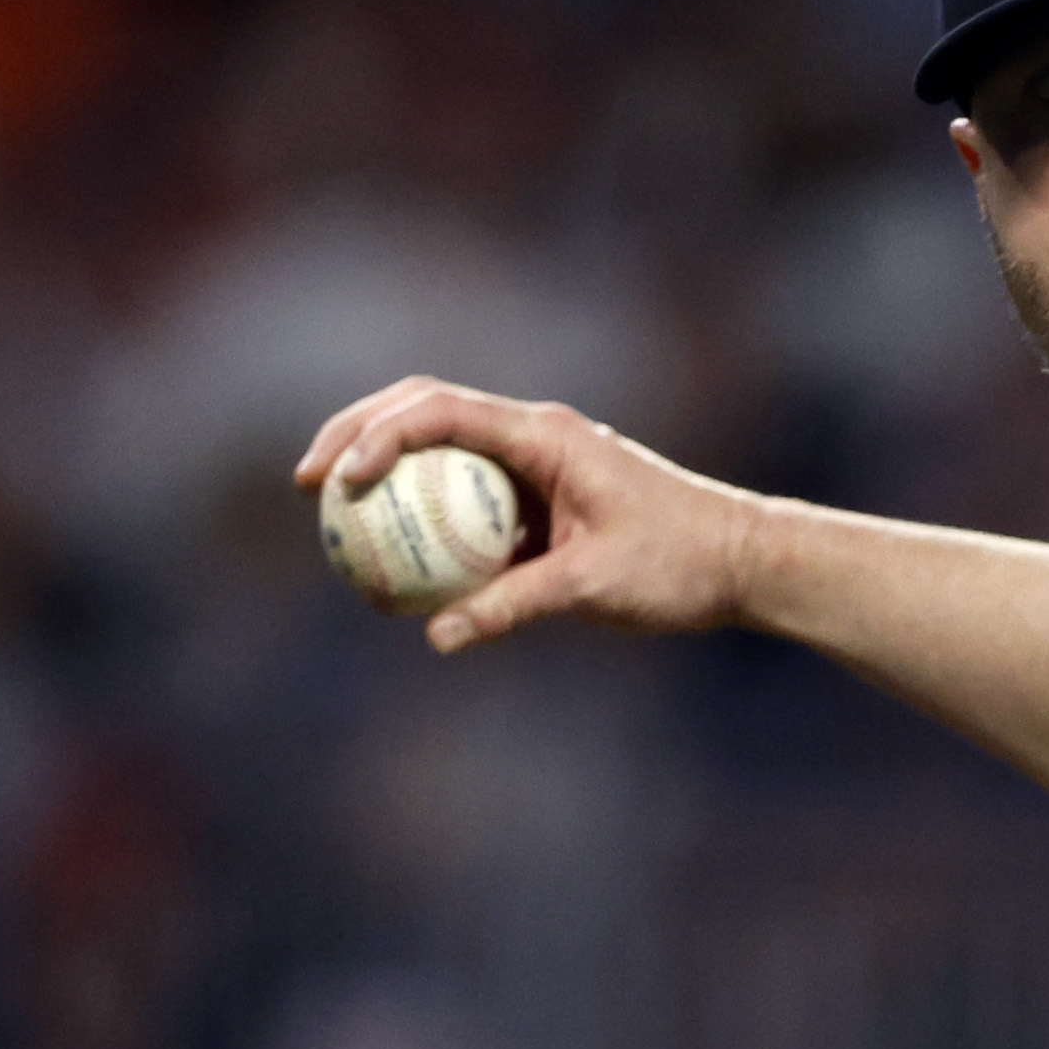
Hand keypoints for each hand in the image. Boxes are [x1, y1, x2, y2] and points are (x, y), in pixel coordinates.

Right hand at [293, 378, 756, 654]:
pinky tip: (393, 561)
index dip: (376, 436)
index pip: (439, 412)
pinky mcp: (541, 496)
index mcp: (544, 434)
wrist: (742, 560)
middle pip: (423, 412)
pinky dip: (426, 518)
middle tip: (305, 484)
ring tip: (330, 517)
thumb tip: (437, 636)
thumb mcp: (593, 587)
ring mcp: (536, 462)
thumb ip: (513, 606)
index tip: (338, 479)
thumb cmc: (680, 563)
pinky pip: (468, 498)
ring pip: (441, 451)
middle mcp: (534, 434)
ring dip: (384, 471)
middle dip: (356, 435)